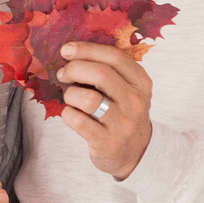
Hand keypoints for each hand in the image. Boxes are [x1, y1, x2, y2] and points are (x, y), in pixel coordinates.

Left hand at [56, 41, 152, 179]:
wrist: (135, 152)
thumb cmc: (122, 113)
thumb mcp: (127, 89)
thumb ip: (108, 70)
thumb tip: (71, 51)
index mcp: (141, 82)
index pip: (115, 57)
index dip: (87, 49)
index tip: (66, 49)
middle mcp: (135, 102)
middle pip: (101, 74)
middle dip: (74, 69)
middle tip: (62, 74)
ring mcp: (123, 124)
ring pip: (89, 99)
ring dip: (71, 94)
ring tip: (70, 98)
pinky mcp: (108, 142)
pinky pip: (78, 121)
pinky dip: (67, 114)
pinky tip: (70, 113)